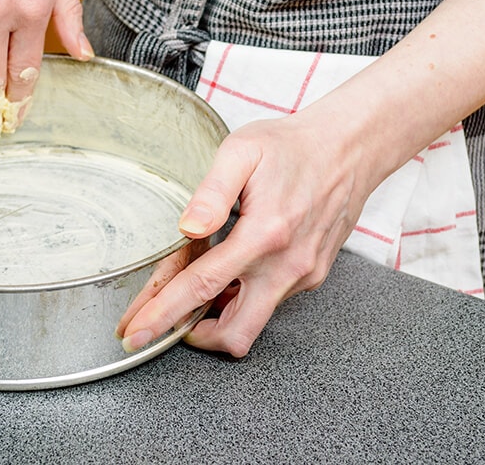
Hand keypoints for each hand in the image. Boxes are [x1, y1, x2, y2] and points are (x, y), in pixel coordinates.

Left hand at [117, 115, 371, 357]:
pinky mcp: (312, 276)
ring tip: (193, 291)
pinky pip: (270, 301)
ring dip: (218, 316)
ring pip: (253, 321)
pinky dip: (243, 297)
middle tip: (160, 323)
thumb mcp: (243, 151)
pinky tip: (230, 271)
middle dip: (192, 337)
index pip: (202, 286)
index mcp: (264, 234)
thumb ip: (211, 192)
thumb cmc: (290, 146)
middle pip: (234, 332)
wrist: (349, 149)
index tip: (135, 334)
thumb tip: (186, 229)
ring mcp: (303, 274)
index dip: (163, 314)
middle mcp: (287, 265)